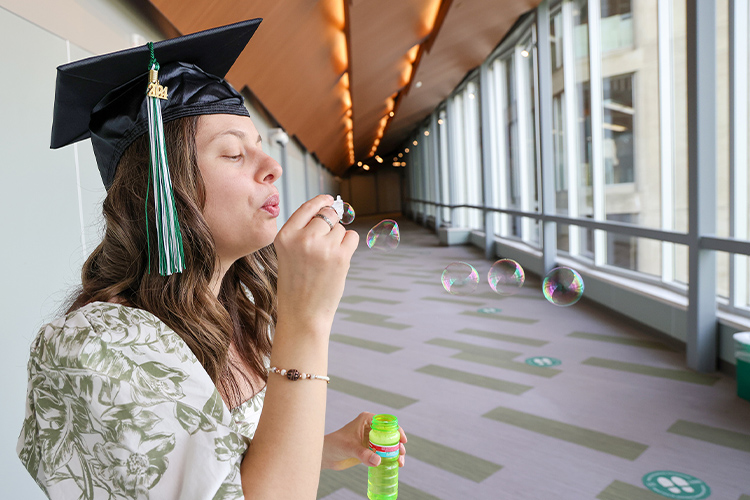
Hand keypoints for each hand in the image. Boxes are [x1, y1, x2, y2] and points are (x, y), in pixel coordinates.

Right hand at [274, 195, 358, 331]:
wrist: (302, 314)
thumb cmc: (296, 283)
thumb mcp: (288, 253)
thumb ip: (303, 230)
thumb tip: (330, 207)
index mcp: (285, 236)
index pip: (307, 207)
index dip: (321, 201)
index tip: (329, 199)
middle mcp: (302, 238)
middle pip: (327, 215)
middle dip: (331, 225)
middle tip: (325, 245)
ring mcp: (322, 247)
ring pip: (340, 228)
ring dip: (338, 240)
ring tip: (326, 261)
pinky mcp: (340, 257)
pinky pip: (352, 237)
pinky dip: (349, 245)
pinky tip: (338, 260)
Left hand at [321, 412, 406, 470]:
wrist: (324, 455)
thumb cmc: (334, 445)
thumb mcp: (349, 448)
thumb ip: (363, 454)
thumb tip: (378, 461)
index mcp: (367, 420)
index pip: (386, 423)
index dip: (397, 430)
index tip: (403, 440)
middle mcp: (370, 428)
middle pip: (389, 435)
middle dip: (397, 445)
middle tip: (401, 455)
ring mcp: (369, 439)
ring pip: (387, 445)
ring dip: (394, 453)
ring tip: (399, 463)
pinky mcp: (368, 450)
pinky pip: (381, 453)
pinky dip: (388, 459)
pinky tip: (393, 465)